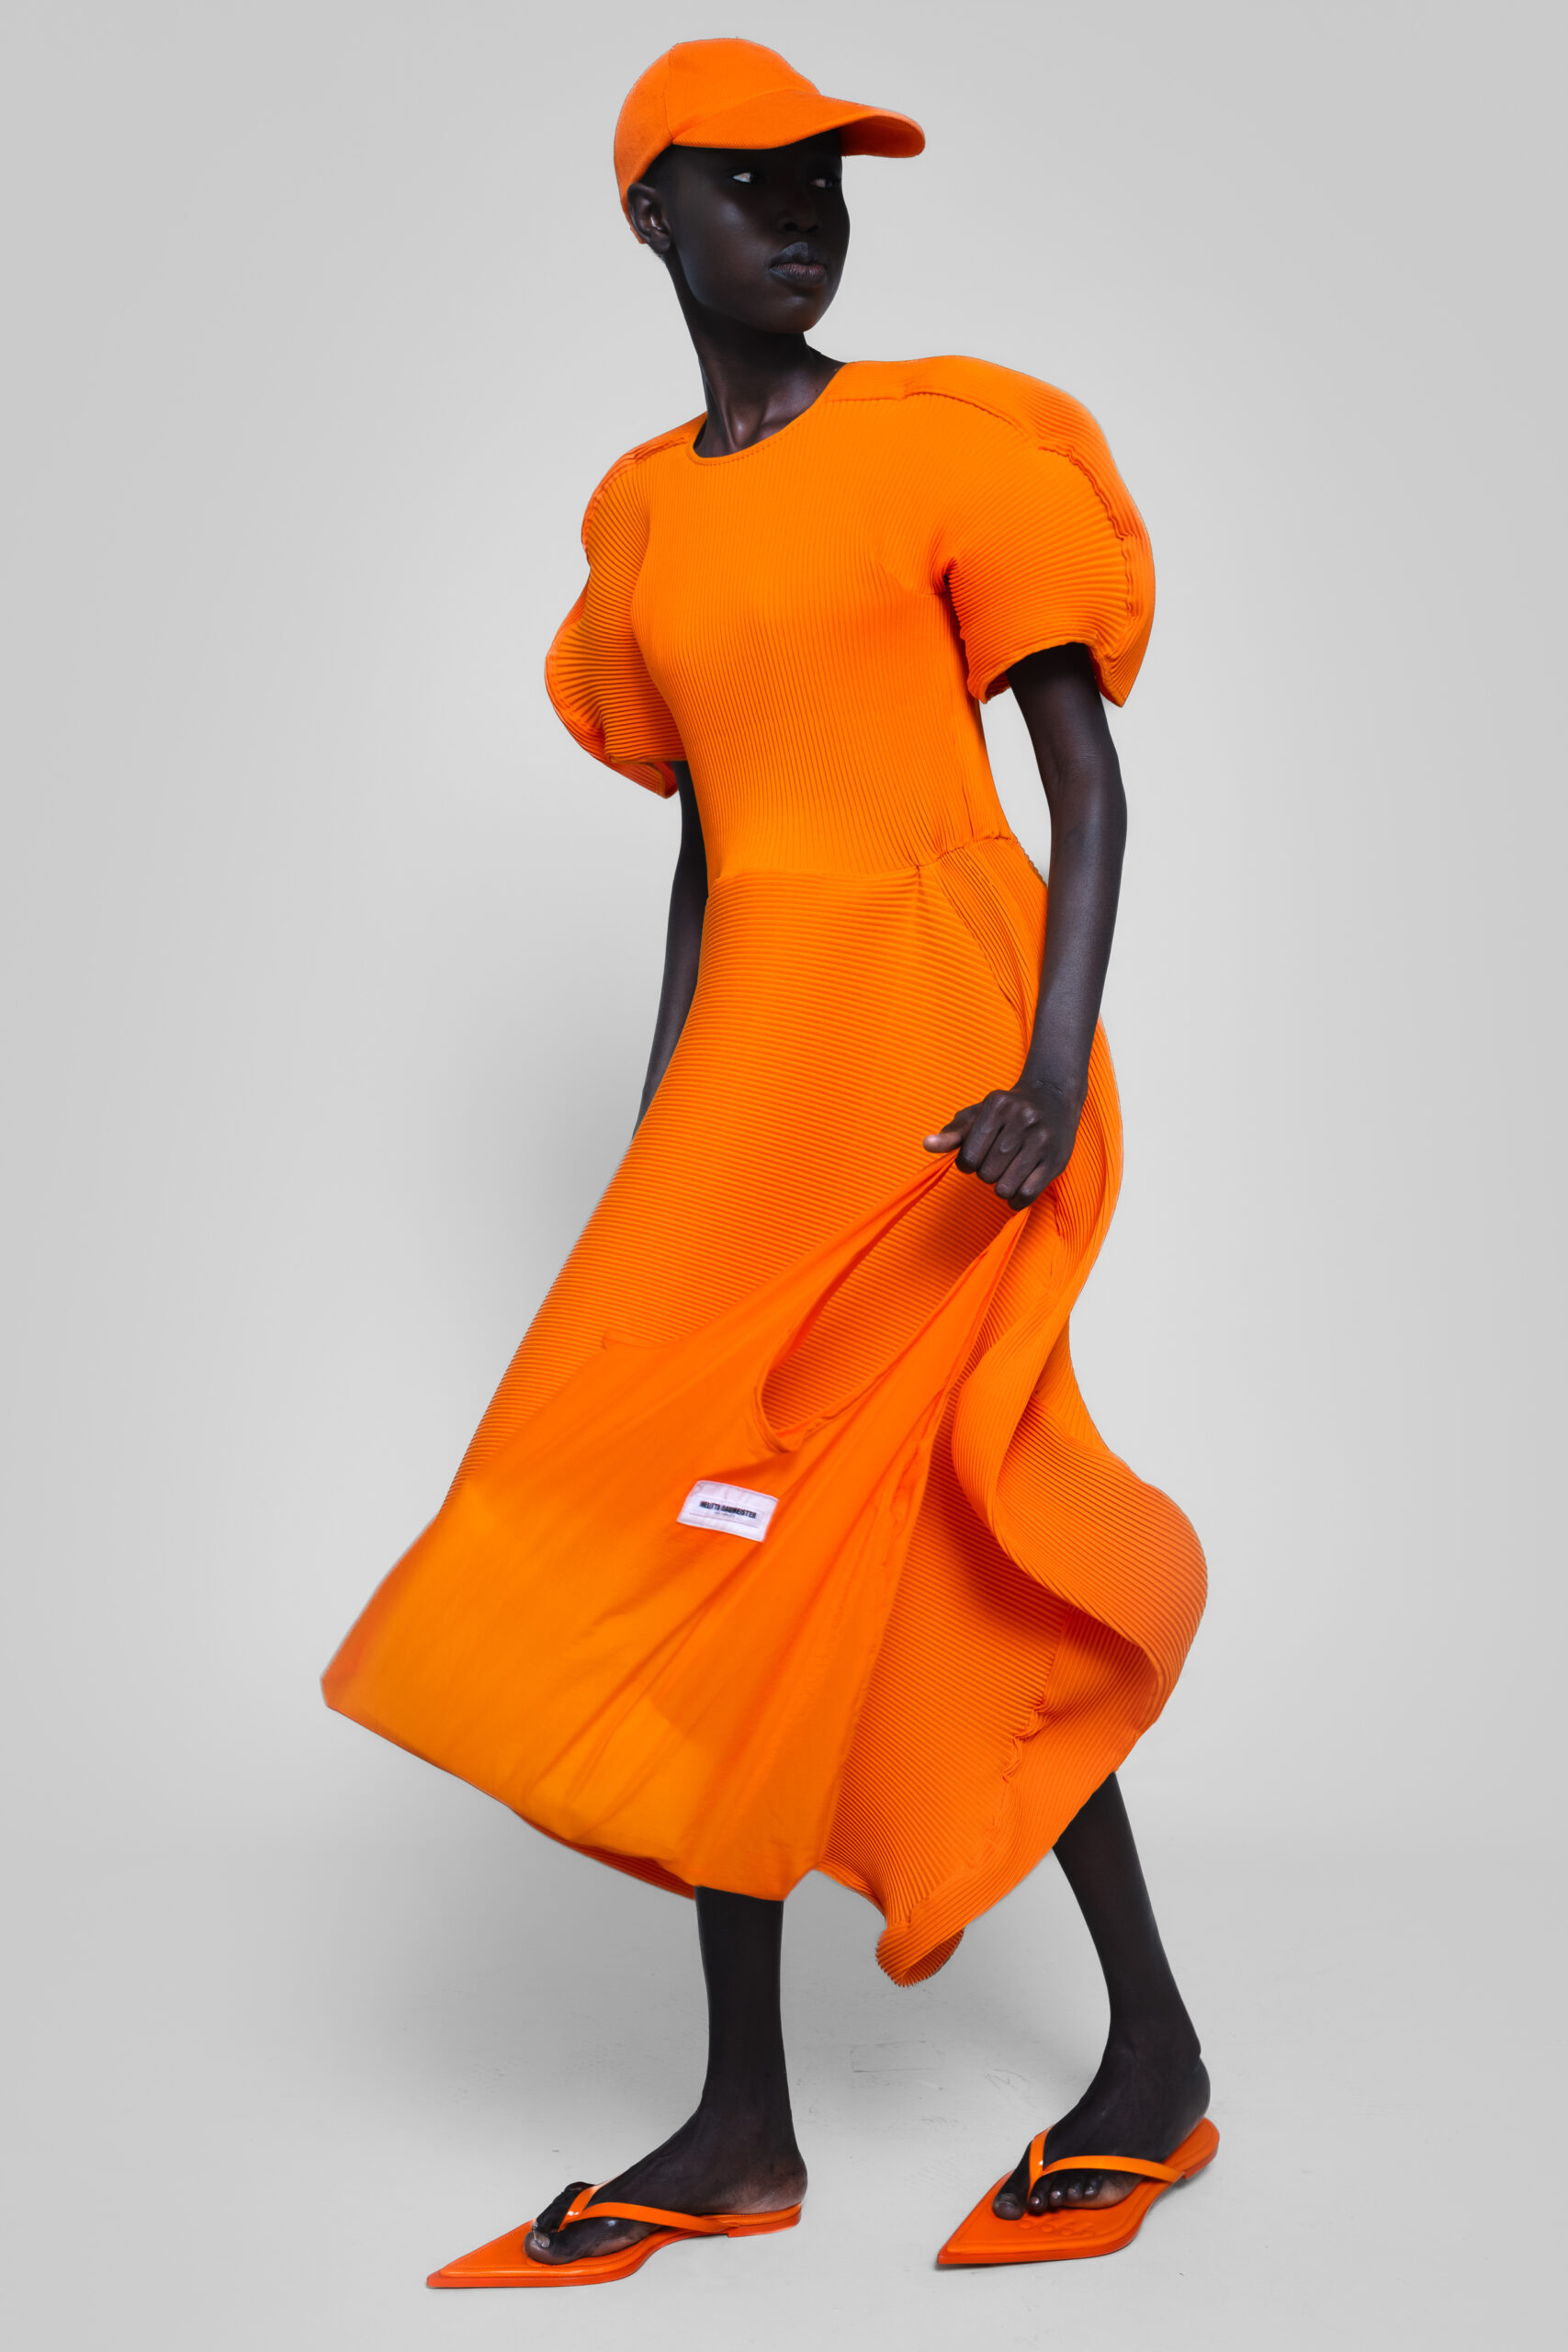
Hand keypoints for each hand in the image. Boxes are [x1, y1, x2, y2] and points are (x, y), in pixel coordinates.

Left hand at [923, 1076, 1084, 1210]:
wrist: (1053, 1097)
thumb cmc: (1007, 1110)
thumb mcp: (978, 1114)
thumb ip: (952, 1133)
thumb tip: (927, 1145)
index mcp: (997, 1105)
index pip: (969, 1157)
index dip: (967, 1164)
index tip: (975, 1158)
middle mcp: (1022, 1119)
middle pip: (987, 1173)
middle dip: (985, 1174)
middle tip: (995, 1163)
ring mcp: (1042, 1140)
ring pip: (1006, 1187)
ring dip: (1001, 1188)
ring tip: (1006, 1174)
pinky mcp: (1056, 1159)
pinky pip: (1028, 1194)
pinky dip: (1016, 1201)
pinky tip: (1016, 1191)